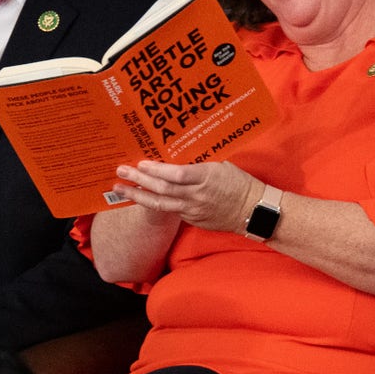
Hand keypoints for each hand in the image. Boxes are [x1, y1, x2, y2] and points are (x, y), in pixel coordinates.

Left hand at [114, 160, 262, 233]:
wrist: (253, 211)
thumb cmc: (239, 182)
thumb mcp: (221, 165)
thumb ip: (198, 162)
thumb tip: (175, 153)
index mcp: (206, 177)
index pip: (176, 175)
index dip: (156, 170)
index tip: (140, 163)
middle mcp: (197, 196)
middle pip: (162, 190)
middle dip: (139, 181)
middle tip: (120, 173)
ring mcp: (194, 211)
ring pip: (161, 205)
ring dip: (138, 196)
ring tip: (121, 189)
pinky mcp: (193, 221)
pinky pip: (171, 210)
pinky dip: (155, 203)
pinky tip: (142, 197)